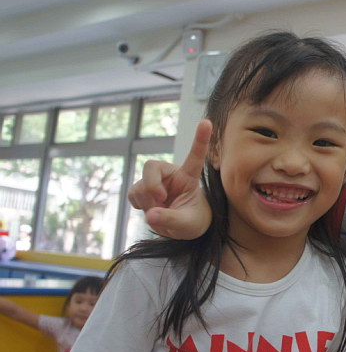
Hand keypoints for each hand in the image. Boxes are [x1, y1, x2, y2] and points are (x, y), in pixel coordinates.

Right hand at [127, 120, 212, 238]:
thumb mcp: (187, 224)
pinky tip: (151, 210)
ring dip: (147, 202)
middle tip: (160, 199)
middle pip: (151, 167)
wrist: (181, 228)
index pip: (195, 157)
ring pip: (140, 186)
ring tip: (161, 212)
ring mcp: (155, 181)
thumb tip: (149, 215)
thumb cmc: (192, 221)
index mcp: (189, 177)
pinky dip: (139, 205)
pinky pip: (133, 195)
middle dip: (151, 184)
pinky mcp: (143, 189)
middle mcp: (170, 174)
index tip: (207, 122)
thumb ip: (171, 219)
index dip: (200, 140)